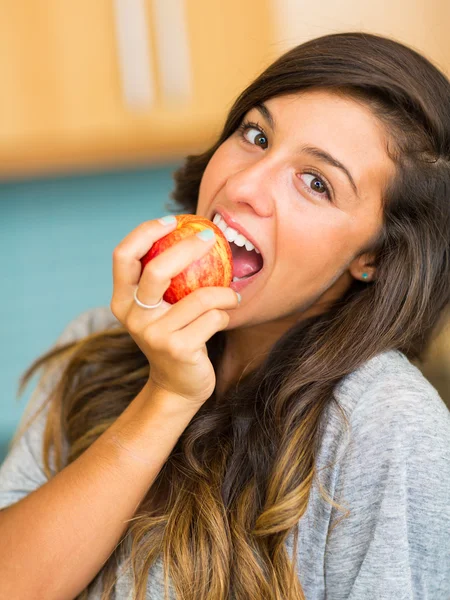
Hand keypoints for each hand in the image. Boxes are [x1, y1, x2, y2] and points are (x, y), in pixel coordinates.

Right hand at [110, 217, 239, 406]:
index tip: (172, 221)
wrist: (178, 384)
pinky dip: (225, 314)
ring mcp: (153, 334)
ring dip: (224, 293)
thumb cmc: (174, 335)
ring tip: (232, 295)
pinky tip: (226, 317)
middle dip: (187, 247)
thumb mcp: (159, 309)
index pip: (123, 256)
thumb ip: (163, 279)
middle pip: (157, 270)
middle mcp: (132, 316)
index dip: (144, 232)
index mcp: (123, 300)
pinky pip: (213, 318)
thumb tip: (190, 231)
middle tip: (209, 237)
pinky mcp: (177, 349)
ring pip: (198, 297)